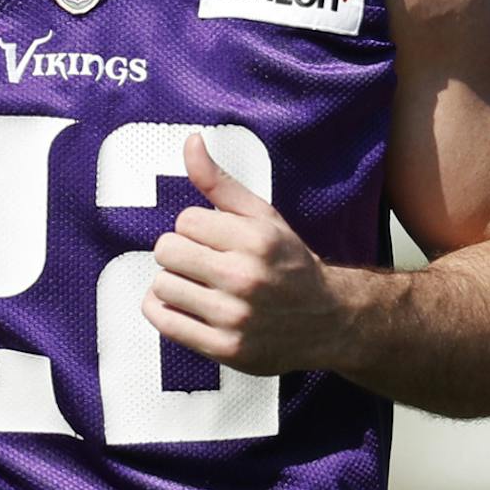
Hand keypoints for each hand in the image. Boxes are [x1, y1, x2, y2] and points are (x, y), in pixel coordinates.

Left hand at [145, 133, 338, 375]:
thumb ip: (221, 183)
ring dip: (174, 284)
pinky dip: (164, 311)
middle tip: (202, 263)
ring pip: (161, 285)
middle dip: (180, 254)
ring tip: (199, 287)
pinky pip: (163, 321)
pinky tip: (186, 306)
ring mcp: (234, 316)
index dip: (196, 229)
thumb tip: (190, 142)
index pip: (185, 220)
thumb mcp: (264, 218)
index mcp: (257, 240)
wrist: (328, 321)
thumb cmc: (290, 265)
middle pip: (166, 251)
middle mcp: (246, 277)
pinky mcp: (224, 348)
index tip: (215, 241)